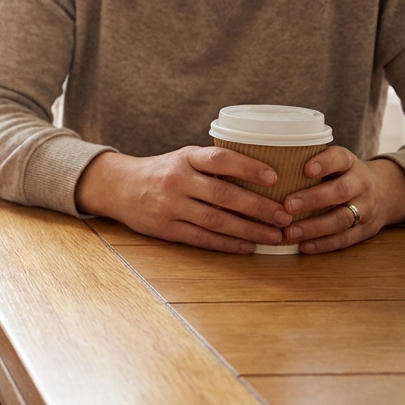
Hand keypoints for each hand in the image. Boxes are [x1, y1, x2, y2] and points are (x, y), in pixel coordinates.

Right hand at [76, 147, 293, 252]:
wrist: (119, 186)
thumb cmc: (163, 171)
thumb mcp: (184, 158)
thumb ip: (214, 164)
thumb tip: (265, 175)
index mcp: (185, 158)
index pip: (219, 159)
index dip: (248, 167)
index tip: (274, 177)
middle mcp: (177, 180)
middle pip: (224, 194)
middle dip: (259, 207)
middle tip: (285, 216)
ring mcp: (170, 206)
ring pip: (217, 221)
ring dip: (250, 230)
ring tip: (275, 236)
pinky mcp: (166, 228)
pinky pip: (202, 238)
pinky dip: (228, 244)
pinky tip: (249, 246)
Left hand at [280, 149, 404, 253]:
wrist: (385, 192)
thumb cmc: (341, 175)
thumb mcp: (333, 162)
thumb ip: (305, 161)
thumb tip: (260, 166)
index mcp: (349, 163)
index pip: (340, 158)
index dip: (325, 163)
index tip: (306, 169)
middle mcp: (361, 184)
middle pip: (341, 191)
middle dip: (314, 199)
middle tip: (287, 206)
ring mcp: (367, 208)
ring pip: (343, 218)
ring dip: (315, 227)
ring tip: (289, 232)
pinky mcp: (366, 230)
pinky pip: (346, 239)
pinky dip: (324, 244)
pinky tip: (303, 246)